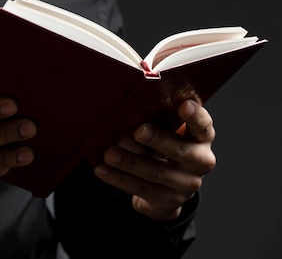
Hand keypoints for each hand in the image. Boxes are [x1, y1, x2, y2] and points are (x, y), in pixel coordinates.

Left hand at [94, 99, 215, 220]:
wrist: (168, 189)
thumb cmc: (164, 147)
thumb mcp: (167, 132)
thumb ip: (158, 121)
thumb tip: (130, 113)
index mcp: (201, 139)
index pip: (203, 126)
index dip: (195, 116)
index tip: (184, 105)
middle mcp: (199, 161)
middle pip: (180, 150)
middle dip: (158, 139)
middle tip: (138, 131)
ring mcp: (185, 184)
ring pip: (156, 172)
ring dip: (130, 162)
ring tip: (109, 153)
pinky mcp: (167, 200)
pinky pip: (140, 188)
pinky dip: (118, 178)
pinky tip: (102, 169)